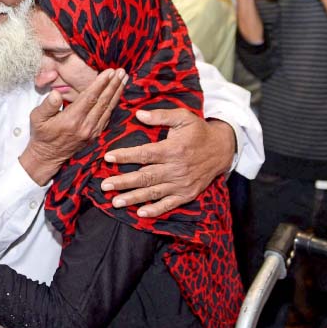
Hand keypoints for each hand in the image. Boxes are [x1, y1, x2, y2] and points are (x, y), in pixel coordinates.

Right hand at [21, 68, 126, 184]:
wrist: (48, 157)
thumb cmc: (42, 134)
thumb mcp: (37, 118)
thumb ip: (48, 105)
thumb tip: (56, 93)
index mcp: (72, 119)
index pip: (90, 97)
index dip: (101, 83)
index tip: (109, 71)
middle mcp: (85, 126)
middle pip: (103, 102)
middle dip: (114, 85)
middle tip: (122, 71)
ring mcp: (92, 132)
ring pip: (109, 109)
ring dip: (117, 93)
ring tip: (124, 79)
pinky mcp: (95, 136)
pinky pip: (107, 117)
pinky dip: (114, 105)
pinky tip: (117, 95)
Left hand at [101, 109, 234, 216]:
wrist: (222, 149)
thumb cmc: (198, 131)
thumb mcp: (183, 117)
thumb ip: (161, 116)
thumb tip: (138, 114)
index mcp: (173, 149)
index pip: (144, 154)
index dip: (125, 156)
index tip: (107, 157)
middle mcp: (176, 168)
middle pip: (145, 177)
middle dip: (123, 182)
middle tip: (104, 186)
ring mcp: (182, 183)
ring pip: (153, 192)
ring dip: (133, 198)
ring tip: (115, 202)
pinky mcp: (187, 194)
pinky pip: (169, 204)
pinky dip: (155, 210)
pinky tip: (140, 213)